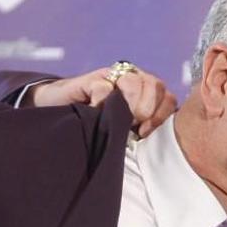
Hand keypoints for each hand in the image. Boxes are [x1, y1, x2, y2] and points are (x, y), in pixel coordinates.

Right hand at [27, 66, 176, 136]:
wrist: (58, 111)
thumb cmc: (95, 125)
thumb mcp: (124, 131)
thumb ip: (142, 132)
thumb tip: (162, 149)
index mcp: (146, 94)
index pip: (168, 98)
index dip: (162, 115)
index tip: (146, 132)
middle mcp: (133, 80)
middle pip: (156, 85)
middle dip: (148, 108)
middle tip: (133, 125)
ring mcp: (113, 77)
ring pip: (134, 80)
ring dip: (130, 102)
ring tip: (118, 118)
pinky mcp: (92, 78)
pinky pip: (105, 86)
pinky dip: (102, 101)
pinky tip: (96, 111)